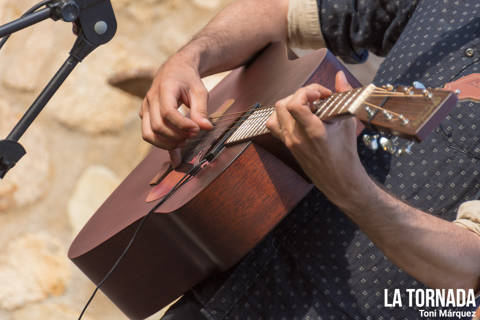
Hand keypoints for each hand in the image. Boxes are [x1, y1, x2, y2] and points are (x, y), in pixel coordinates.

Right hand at [140, 56, 213, 165]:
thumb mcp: (200, 91)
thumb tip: (206, 128)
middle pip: (158, 126)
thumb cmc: (188, 80)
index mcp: (164, 88)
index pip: (168, 113)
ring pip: (149, 134)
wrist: (175, 69)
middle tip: (193, 136)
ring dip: (167, 143)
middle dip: (176, 136)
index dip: (182, 125)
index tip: (196, 130)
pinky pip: (148, 134)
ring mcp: (145, 107)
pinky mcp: (145, 115)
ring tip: (184, 142)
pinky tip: (176, 148)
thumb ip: (202, 110)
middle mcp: (151, 98)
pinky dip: (161, 144)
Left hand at [266, 71, 368, 202]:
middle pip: (283, 104)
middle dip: (300, 95)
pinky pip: (273, 125)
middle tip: (316, 99)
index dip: (307, 91)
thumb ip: (343, 95)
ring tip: (306, 106)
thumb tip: (339, 76)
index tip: (321, 94)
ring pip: (276, 112)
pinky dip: (281, 115)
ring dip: (290, 103)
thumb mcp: (348, 122)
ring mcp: (289, 141)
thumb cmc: (345, 152)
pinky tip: (297, 115)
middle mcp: (296, 137)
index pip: (295, 104)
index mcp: (312, 132)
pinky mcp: (286, 144)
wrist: (338, 179)